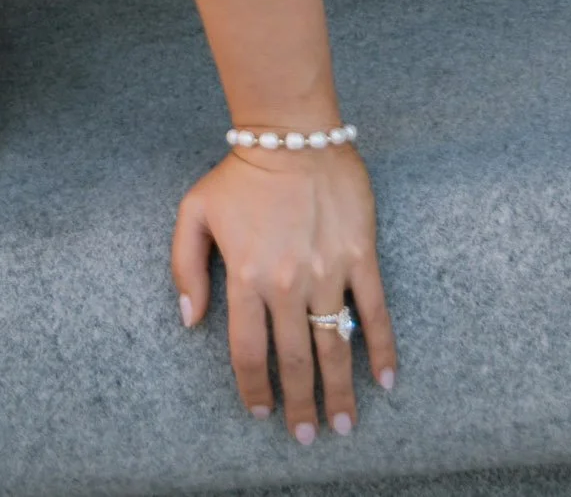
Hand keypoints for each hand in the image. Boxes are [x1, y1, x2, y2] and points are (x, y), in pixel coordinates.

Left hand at [174, 148, 396, 441]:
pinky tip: (384, 380)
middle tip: (305, 437)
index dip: (254, 387)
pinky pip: (373, 312)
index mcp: (246, 275)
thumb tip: (191, 321)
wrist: (292, 133)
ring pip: (334, 346)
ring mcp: (327, 271)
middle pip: (295, 360)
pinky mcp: (360, 256)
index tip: (261, 410)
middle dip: (300, 405)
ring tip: (344, 425)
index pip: (248, 351)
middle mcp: (287, 282)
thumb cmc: (240, 173)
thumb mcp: (194, 212)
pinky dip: (381, 349)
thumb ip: (185, 267)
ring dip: (340, 392)